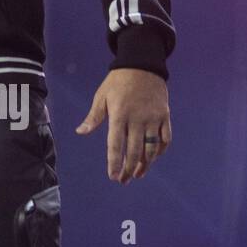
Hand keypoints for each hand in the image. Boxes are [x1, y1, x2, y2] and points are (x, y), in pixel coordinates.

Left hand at [75, 68, 170, 183]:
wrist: (143, 65)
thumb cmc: (117, 82)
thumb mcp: (101, 96)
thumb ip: (93, 117)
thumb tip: (80, 132)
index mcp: (119, 115)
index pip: (116, 144)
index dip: (115, 162)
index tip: (113, 177)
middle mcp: (138, 119)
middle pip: (134, 151)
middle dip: (128, 168)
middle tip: (123, 180)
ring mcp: (153, 119)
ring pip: (151, 148)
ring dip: (145, 164)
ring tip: (137, 174)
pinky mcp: (165, 116)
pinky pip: (165, 139)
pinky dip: (160, 151)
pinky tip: (153, 158)